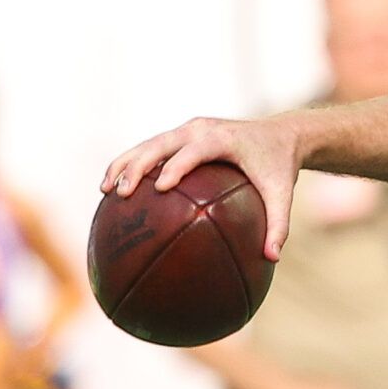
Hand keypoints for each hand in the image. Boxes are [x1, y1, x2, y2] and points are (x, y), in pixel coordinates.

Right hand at [102, 116, 302, 260]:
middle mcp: (201, 129)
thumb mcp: (283, 194)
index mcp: (223, 138)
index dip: (176, 167)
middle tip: (121, 192)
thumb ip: (279, 225)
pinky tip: (114, 190)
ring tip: (105, 190)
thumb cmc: (280, 166)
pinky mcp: (182, 135)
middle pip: (161, 144)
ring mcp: (189, 130)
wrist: (282, 134)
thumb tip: (272, 259)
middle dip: (137, 166)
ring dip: (125, 164)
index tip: (160, 188)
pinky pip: (151, 149)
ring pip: (148, 144)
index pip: (194, 151)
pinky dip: (131, 165)